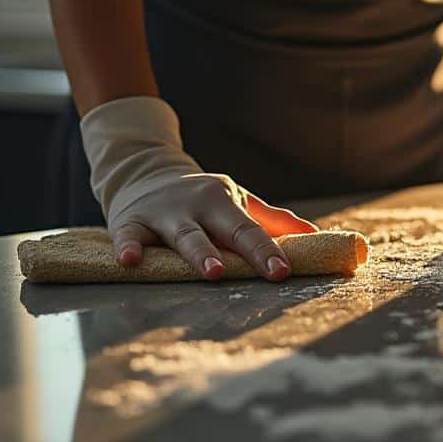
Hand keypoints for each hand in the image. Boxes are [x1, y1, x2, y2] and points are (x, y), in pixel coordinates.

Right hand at [80, 96, 317, 280]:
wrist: (143, 169)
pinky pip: (128, 235)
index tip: (284, 271)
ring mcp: (163, 213)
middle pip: (223, 230)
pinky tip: (131, 260)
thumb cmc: (200, 197)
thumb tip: (313, 234)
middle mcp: (197, 205)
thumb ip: (271, 220)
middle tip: (262, 271)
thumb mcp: (235, 201)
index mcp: (225, 202)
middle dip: (244, 250)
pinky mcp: (131, 221)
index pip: (251, 229)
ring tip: (213, 272)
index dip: (268, 251)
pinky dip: (128, 247)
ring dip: (199, 253)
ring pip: (183, 235)